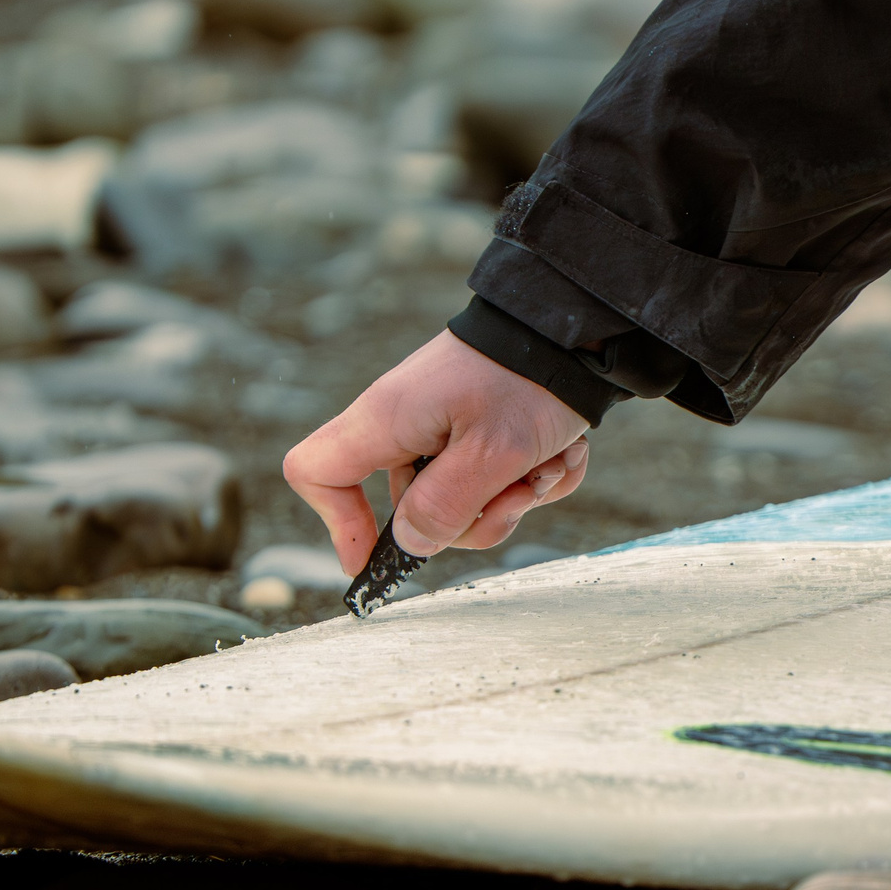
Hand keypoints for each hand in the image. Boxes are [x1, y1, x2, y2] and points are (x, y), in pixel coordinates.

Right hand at [285, 330, 591, 575]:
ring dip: (521, 494)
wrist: (575, 329)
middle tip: (526, 488)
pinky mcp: (479, 431)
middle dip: (480, 516)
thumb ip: (446, 506)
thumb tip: (410, 546)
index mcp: (387, 421)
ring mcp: (444, 430)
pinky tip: (562, 452)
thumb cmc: (529, 380)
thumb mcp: (493, 453)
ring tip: (553, 460)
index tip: (375, 560)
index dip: (336, 524)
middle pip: (414, 508)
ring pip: (467, 501)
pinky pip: (500, 481)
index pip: (315, 473)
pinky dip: (537, 476)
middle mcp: (407, 426)